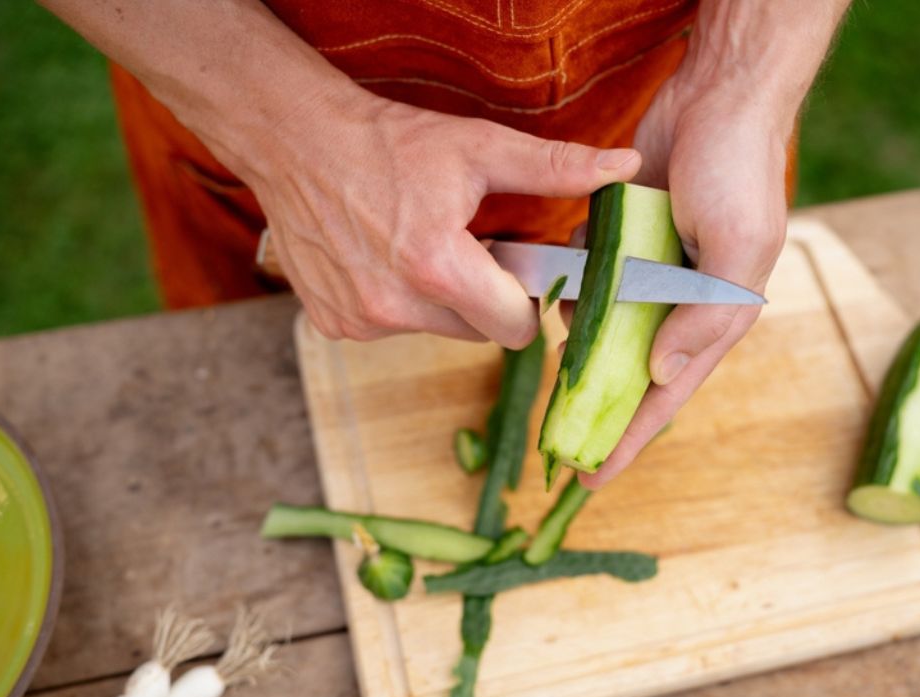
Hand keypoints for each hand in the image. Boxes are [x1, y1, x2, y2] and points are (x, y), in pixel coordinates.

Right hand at [235, 86, 639, 347]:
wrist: (296, 141)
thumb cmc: (389, 142)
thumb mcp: (478, 148)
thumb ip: (555, 168)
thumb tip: (623, 167)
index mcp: (436, 267)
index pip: (515, 330)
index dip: (524, 301)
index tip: (515, 268)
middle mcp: (394, 306)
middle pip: (476, 332)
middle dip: (482, 298)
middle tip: (465, 246)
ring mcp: (359, 321)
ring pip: (434, 331)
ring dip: (438, 300)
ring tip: (419, 245)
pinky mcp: (332, 325)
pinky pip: (391, 328)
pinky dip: (396, 301)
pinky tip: (382, 257)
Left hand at [579, 74, 793, 486]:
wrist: (719, 97)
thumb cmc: (740, 172)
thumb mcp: (738, 249)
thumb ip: (705, 316)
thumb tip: (662, 376)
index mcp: (715, 314)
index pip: (668, 395)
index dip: (631, 439)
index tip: (592, 478)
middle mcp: (681, 301)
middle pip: (632, 372)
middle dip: (597, 408)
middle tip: (557, 444)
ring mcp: (652, 269)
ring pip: (607, 326)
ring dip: (580, 343)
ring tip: (554, 360)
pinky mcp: (625, 237)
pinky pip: (593, 276)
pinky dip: (575, 288)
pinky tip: (557, 294)